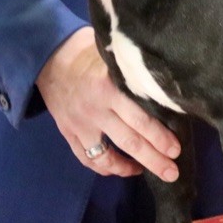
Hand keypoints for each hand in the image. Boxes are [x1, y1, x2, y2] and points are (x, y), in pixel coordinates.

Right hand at [36, 27, 180, 181]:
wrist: (46, 55)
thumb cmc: (86, 50)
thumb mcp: (111, 54)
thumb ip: (132, 72)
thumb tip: (163, 85)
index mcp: (109, 88)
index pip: (140, 118)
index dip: (159, 137)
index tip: (175, 149)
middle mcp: (96, 111)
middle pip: (130, 141)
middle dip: (154, 159)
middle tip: (172, 173)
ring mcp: (80, 125)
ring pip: (108, 156)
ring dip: (130, 168)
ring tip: (149, 172)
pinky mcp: (68, 133)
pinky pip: (87, 158)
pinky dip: (105, 168)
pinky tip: (122, 169)